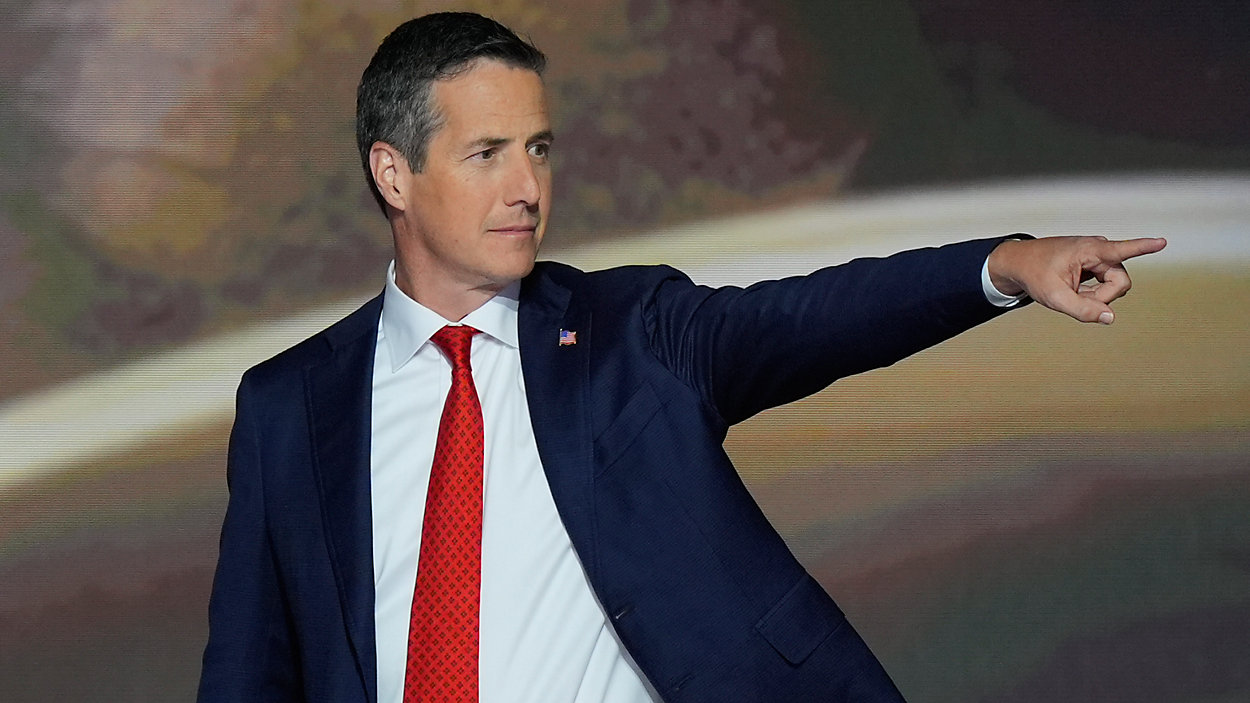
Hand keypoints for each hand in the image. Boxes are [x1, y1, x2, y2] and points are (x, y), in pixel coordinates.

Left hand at [987, 236, 1166, 323]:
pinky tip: (1075, 288)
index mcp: (1089, 250)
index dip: (1143, 247)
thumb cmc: (1035, 275)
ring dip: (1096, 295)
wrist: (1019, 262)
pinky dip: (1092, 292)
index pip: (1121, 249)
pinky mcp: (1097, 263)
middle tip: (1075, 298)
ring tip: (1072, 291)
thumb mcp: (1054, 297)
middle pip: (1120, 282)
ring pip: (1113, 285)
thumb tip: (1110, 318)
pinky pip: (1105, 284)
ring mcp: (1099, 256)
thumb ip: (1082, 310)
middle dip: (1102, 297)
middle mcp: (1098, 249)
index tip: (1162, 241)